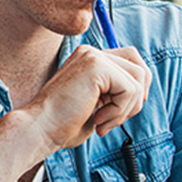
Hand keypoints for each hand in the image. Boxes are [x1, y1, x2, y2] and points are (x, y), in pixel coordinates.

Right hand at [22, 44, 150, 152]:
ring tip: (102, 122)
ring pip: (139, 78)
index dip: (136, 89)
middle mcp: (91, 52)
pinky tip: (98, 120)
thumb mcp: (96, 105)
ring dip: (126, 108)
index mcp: (89, 60)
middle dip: (136, 98)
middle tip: (113, 119)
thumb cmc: (63, 124)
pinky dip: (120, 112)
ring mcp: (93, 56)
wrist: (40, 129)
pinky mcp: (96, 66)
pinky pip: (130, 89)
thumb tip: (141, 94)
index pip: (131, 62)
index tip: (121, 113)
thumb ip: (115, 94)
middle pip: (140, 66)